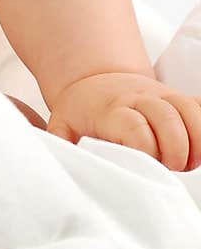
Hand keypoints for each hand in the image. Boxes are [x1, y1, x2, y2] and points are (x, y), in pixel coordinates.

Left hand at [46, 71, 200, 171]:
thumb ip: (61, 145)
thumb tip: (65, 168)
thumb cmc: (81, 111)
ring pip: (189, 109)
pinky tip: (199, 149)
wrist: (96, 80)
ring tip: (189, 163)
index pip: (134, 126)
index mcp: (110, 109)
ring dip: (197, 139)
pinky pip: (200, 107)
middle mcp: (140, 99)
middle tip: (171, 167)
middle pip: (167, 116)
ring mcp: (162, 95)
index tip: (145, 164)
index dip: (146, 149)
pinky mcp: (178, 98)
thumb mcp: (62, 125)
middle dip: (176, 147)